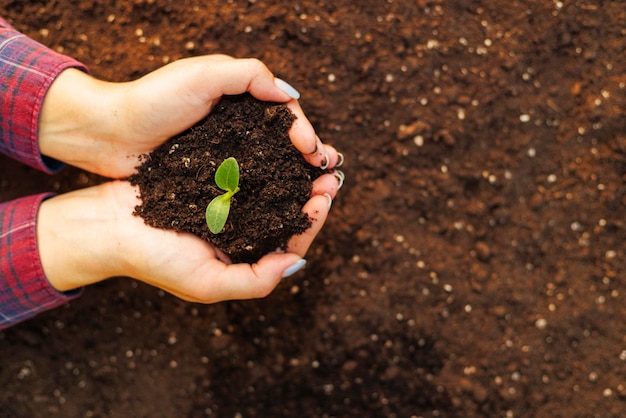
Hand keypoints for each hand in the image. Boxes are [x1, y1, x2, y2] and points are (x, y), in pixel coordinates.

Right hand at [37, 180, 337, 300]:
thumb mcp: (207, 285)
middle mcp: (241, 230)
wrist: (108, 226)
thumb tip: (298, 263)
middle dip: (312, 193)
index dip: (313, 221)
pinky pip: (247, 168)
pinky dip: (267, 157)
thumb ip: (255, 281)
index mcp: (244, 256)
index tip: (325, 198)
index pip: (291, 242)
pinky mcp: (212, 178)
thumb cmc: (154, 260)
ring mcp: (227, 203)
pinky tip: (279, 143)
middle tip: (331, 173)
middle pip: (287, 211)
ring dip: (295, 172)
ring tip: (313, 154)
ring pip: (272, 187)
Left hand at [38, 55, 341, 177]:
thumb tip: (291, 96)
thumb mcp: (202, 75)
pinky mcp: (209, 175)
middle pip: (282, 141)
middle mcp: (235, 125)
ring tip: (314, 194)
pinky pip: (245, 183)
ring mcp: (223, 151)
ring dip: (293, 178)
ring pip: (269, 164)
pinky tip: (279, 205)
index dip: (304, 132)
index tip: (315, 154)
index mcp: (238, 97)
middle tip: (328, 177)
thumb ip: (248, 75)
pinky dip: (266, 192)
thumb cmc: (152, 100)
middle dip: (308, 158)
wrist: (108, 133)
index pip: (283, 113)